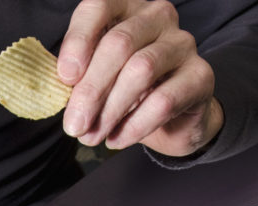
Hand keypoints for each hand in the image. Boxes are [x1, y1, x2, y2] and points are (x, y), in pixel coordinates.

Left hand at [57, 0, 223, 156]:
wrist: (172, 120)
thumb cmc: (125, 94)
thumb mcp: (95, 81)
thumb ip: (77, 79)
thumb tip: (57, 91)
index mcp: (124, 9)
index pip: (98, 7)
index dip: (78, 41)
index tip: (64, 78)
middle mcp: (157, 17)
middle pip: (118, 44)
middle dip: (90, 91)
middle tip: (74, 126)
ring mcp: (182, 43)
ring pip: (140, 70)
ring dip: (110, 111)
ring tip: (92, 137)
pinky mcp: (201, 75)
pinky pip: (163, 101)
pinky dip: (134, 126)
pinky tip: (117, 140)